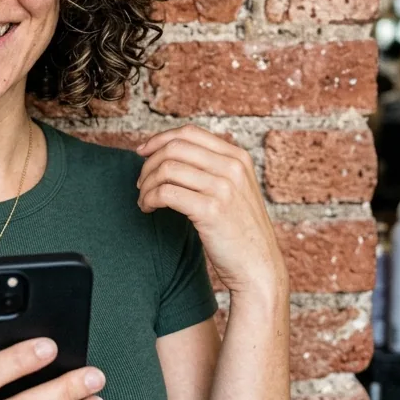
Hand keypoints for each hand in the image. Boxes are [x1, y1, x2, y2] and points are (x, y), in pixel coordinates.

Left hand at [135, 125, 286, 297]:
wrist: (258, 267)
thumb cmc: (240, 231)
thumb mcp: (235, 189)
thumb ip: (213, 168)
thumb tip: (169, 152)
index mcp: (238, 157)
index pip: (190, 132)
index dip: (160, 139)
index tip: (142, 152)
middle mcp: (232, 167)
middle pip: (175, 148)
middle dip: (149, 163)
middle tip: (141, 183)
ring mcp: (224, 187)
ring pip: (167, 169)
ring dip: (146, 184)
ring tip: (144, 199)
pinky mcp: (211, 210)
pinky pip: (166, 193)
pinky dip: (149, 199)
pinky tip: (148, 208)